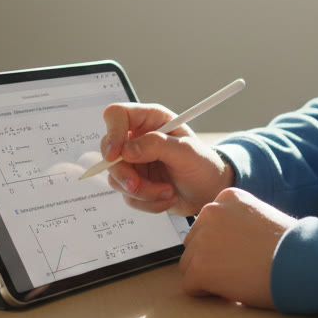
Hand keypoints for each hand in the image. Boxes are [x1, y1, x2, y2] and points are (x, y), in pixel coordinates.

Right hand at [101, 103, 234, 216]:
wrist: (208, 191)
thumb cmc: (203, 164)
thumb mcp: (186, 151)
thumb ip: (157, 145)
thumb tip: (127, 150)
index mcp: (150, 119)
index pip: (117, 115)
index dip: (112, 133)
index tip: (114, 155)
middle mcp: (137, 138)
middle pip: (108, 150)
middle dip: (124, 173)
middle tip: (137, 186)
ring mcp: (133, 161)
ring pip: (116, 177)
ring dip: (142, 191)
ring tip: (168, 191)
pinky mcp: (134, 182)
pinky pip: (126, 195)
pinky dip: (146, 202)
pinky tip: (166, 197)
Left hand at [179, 188, 296, 308]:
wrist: (301, 263)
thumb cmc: (290, 247)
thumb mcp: (262, 216)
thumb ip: (237, 222)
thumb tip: (220, 243)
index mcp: (227, 196)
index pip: (207, 224)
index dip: (224, 244)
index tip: (245, 251)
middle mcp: (210, 211)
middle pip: (194, 243)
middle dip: (211, 259)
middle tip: (240, 268)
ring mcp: (202, 239)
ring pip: (189, 265)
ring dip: (209, 276)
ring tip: (238, 278)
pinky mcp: (199, 267)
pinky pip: (190, 286)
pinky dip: (208, 293)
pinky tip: (232, 288)